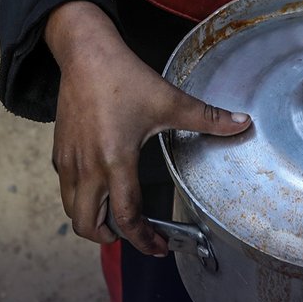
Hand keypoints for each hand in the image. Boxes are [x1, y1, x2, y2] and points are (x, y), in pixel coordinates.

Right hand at [45, 1, 251, 253]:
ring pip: (72, 210)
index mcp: (116, 161)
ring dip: (93, 222)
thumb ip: (208, 117)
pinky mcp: (59, 151)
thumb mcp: (170, 100)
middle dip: (112, 238)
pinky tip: (101, 187)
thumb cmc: (124, 77)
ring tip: (117, 218)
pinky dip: (81, 199)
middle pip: (88, 226)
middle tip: (136, 235)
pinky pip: (65, 188)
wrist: (85, 54)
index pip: (126, 218)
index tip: (159, 246)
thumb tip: (242, 123)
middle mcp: (87, 168)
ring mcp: (69, 161)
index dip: (144, 239)